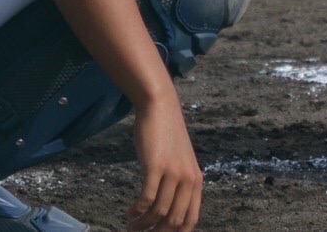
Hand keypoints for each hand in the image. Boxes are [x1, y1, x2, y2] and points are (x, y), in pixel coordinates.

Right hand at [126, 96, 203, 231]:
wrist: (160, 107)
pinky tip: (130, 212)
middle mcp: (188, 180)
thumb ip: (180, 184)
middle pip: (174, 221)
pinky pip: (147, 199)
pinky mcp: (156, 166)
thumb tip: (169, 210)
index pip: (190, 221)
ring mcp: (173, 173)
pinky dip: (137, 211)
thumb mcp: (180, 162)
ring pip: (159, 213)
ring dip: (143, 225)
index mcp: (196, 182)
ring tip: (131, 227)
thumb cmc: (167, 135)